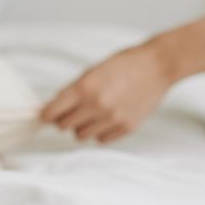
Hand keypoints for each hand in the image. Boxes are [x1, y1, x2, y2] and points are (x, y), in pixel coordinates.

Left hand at [41, 43, 175, 142]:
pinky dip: (100, 132)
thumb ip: (72, 90)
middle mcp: (96, 105)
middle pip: (65, 126)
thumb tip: (53, 107)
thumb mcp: (92, 71)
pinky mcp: (127, 127)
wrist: (157, 66)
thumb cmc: (124, 64)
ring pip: (81, 136)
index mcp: (84, 87)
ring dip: (83, 127)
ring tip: (93, 114)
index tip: (47, 116)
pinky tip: (107, 118)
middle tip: (74, 111)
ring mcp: (112, 118)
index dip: (47, 115)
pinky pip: (101, 140)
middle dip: (65, 119)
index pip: (52, 113)